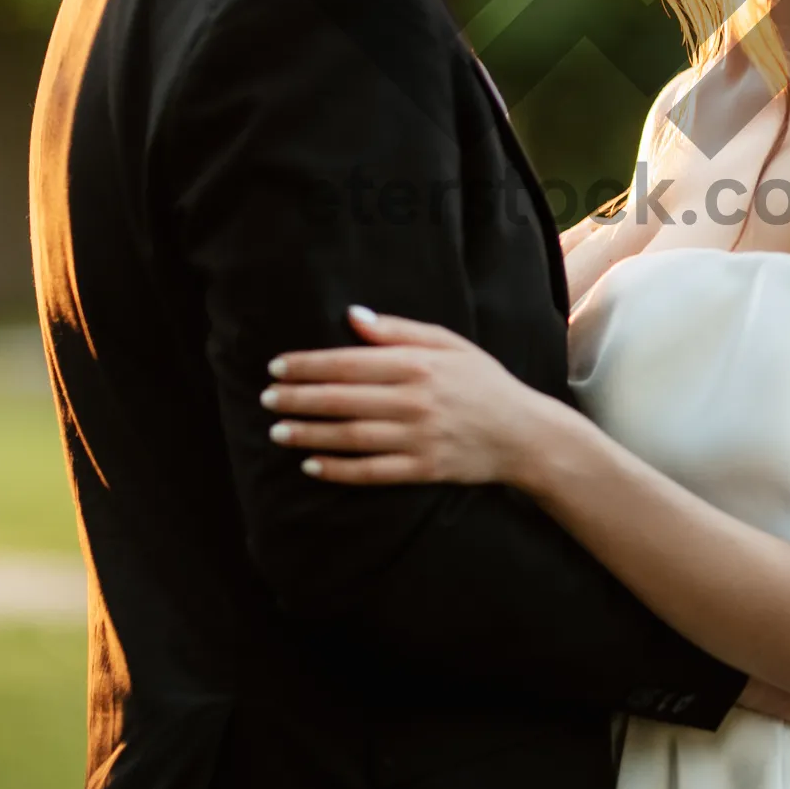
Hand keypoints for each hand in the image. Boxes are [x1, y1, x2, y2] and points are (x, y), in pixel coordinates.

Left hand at [261, 307, 543, 485]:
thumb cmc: (483, 382)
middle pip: (344, 399)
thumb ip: (399, 330)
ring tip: (277, 431)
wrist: (523, 433)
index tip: (276, 367)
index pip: (350, 362)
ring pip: (352, 436)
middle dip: (299, 399)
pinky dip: (338, 469)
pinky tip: (311, 465)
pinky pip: (371, 472)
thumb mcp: (448, 343)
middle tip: (266, 399)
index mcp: (419, 364)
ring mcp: (419, 438)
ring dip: (309, 433)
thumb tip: (351, 316)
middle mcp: (416, 400)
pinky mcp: (423, 470)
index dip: (309, 365)